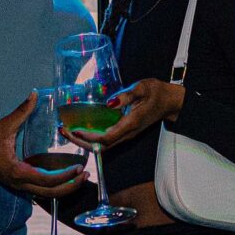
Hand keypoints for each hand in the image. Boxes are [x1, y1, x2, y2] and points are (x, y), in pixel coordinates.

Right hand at [0, 92, 88, 197]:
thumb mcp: (4, 125)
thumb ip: (21, 111)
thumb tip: (34, 93)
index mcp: (17, 172)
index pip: (47, 181)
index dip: (65, 176)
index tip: (78, 168)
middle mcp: (19, 183)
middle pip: (50, 194)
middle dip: (70, 187)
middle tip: (85, 176)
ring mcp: (18, 185)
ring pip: (45, 194)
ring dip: (63, 188)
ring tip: (77, 178)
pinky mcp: (17, 183)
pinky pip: (39, 189)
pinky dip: (53, 187)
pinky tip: (62, 178)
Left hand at [64, 78, 184, 150]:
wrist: (170, 102)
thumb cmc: (156, 92)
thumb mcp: (142, 88)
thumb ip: (126, 96)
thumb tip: (109, 103)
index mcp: (131, 124)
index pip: (107, 138)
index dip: (90, 137)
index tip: (75, 131)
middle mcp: (128, 133)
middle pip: (101, 146)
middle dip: (81, 142)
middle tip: (63, 131)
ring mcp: (126, 134)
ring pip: (103, 146)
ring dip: (84, 141)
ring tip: (67, 130)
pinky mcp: (124, 132)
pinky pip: (106, 140)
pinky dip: (91, 137)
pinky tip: (80, 128)